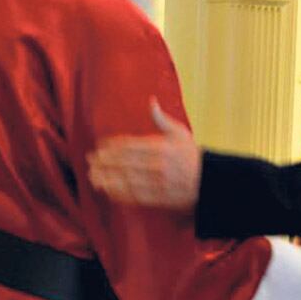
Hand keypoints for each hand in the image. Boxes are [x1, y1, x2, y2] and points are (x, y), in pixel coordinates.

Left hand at [87, 98, 202, 209]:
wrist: (211, 182)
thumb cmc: (193, 156)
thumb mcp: (181, 133)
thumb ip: (162, 119)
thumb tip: (151, 101)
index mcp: (161, 147)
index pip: (131, 145)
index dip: (112, 146)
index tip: (99, 146)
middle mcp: (158, 164)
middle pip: (125, 163)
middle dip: (105, 162)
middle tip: (90, 160)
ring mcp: (158, 182)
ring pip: (126, 180)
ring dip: (108, 178)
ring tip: (93, 176)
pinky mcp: (159, 198)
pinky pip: (135, 196)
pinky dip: (119, 193)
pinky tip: (108, 190)